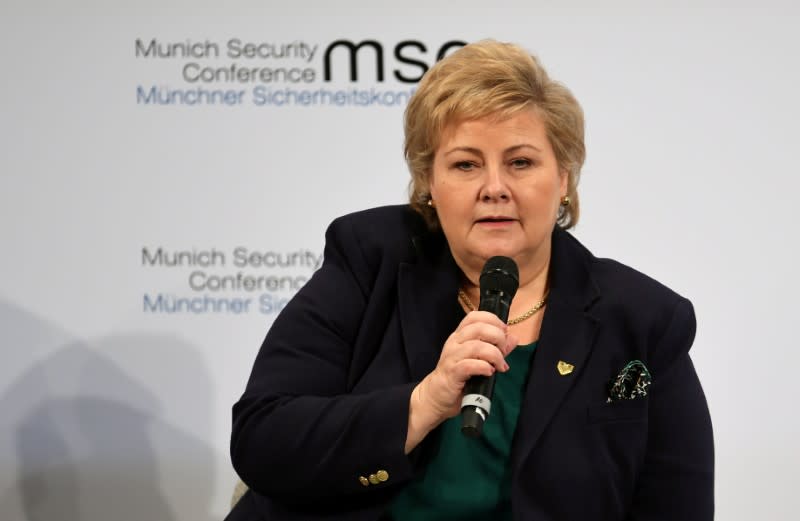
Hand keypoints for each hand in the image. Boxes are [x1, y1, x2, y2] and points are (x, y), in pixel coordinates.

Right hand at [405, 311, 517, 451]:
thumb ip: (496, 348)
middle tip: (503, 351)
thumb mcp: (478, 359)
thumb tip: (513, 338)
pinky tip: (489, 372)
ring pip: (476, 346)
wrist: (436, 396)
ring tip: (500, 365)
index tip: (504, 332)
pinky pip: (470, 365)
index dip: (493, 320)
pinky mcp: (452, 373)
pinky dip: (484, 367)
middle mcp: (455, 342)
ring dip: (494, 355)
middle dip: (498, 337)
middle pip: (479, 328)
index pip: (475, 316)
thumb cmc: (458, 377)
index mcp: (460, 336)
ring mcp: (452, 357)